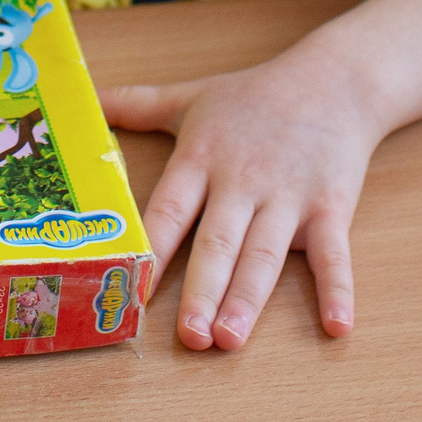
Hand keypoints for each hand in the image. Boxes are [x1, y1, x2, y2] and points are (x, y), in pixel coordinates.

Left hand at [101, 56, 382, 351]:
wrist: (333, 81)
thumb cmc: (253, 96)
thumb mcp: (189, 96)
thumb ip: (135, 104)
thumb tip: (84, 99)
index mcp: (200, 159)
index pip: (168, 209)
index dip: (150, 248)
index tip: (130, 288)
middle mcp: (240, 181)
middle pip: (217, 242)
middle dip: (201, 290)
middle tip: (187, 337)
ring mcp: (288, 197)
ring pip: (264, 254)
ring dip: (248, 299)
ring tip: (230, 340)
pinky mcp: (331, 206)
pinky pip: (332, 253)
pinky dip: (337, 289)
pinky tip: (336, 326)